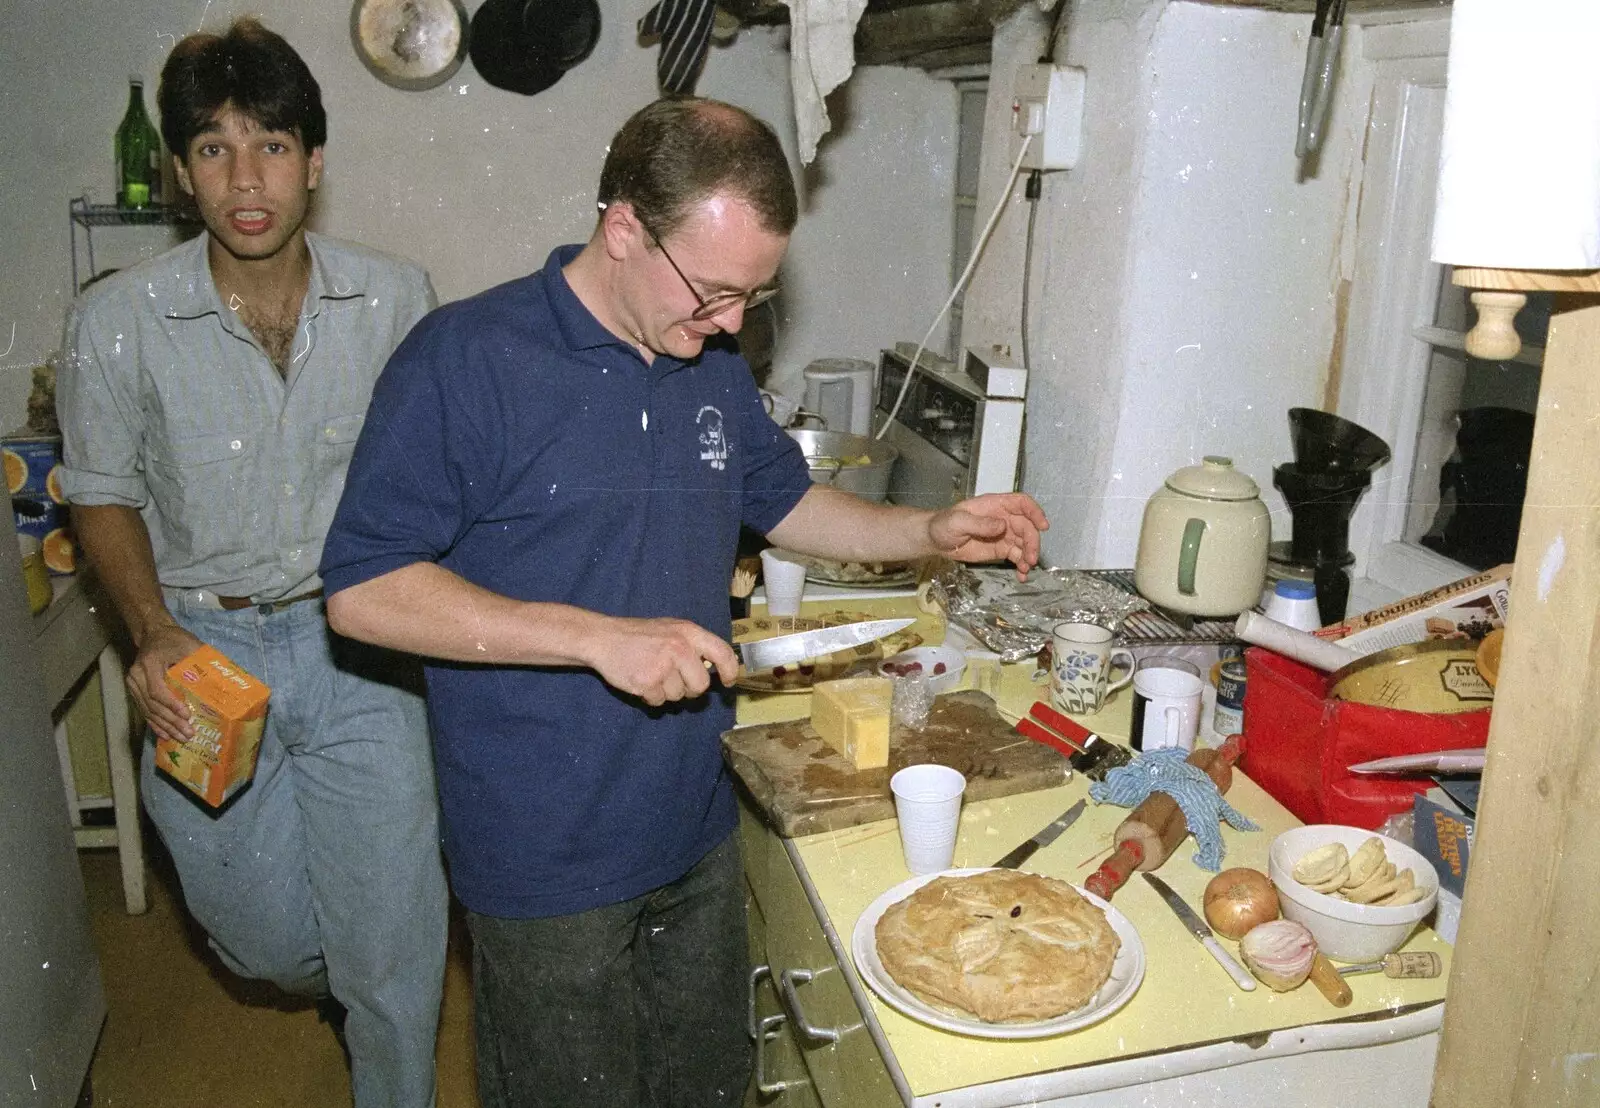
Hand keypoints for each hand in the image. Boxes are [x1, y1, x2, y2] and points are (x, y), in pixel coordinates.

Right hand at [127, 621, 205, 742]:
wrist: (153, 633)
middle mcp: (136, 676)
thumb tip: (220, 681)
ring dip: (165, 726)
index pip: (157, 690)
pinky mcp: (134, 690)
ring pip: (148, 711)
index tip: (187, 715)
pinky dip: (155, 724)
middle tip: (188, 734)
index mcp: (149, 664)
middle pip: (153, 705)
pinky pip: (144, 710)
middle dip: (172, 721)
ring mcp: (133, 685)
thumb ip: (199, 661)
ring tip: (180, 738)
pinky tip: (165, 735)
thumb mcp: (188, 644)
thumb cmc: (174, 638)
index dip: (171, 705)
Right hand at [586, 616, 740, 706]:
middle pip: (701, 685)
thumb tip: (715, 668)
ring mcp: (663, 665)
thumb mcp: (671, 630)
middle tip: (674, 679)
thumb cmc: (640, 636)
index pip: (722, 653)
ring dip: (666, 691)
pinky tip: (641, 680)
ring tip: (652, 673)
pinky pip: (659, 701)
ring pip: (678, 696)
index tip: (728, 681)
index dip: (730, 670)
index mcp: (689, 632)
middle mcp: (680, 648)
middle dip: (690, 688)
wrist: (604, 638)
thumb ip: (693, 646)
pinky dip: (651, 696)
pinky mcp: (648, 682)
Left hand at [928, 492, 1049, 578]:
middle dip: (1032, 542)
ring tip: (1025, 569)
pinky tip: (1021, 575)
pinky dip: (1021, 565)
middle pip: (1027, 526)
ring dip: (1029, 555)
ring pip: (1024, 543)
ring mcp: (1004, 535)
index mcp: (995, 505)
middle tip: (1030, 558)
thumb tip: (1002, 526)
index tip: (1043, 526)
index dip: (1034, 512)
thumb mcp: (958, 522)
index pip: (1021, 503)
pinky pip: (1017, 556)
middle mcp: (1004, 518)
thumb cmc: (943, 524)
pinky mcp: (1001, 550)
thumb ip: (980, 523)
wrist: (935, 540)